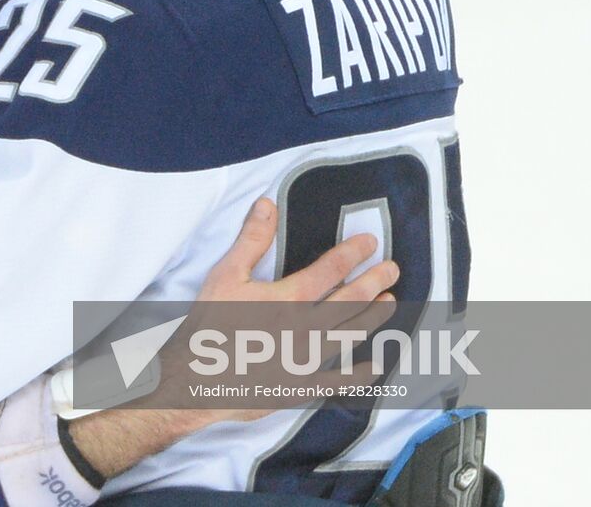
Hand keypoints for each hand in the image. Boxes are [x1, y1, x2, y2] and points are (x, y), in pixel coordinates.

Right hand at [157, 196, 397, 424]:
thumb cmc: (210, 325)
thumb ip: (251, 239)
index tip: (370, 243)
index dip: (353, 253)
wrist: (197, 378)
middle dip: (374, 281)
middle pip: (350, 300)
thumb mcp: (226, 274)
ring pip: (350, 334)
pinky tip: (374, 366)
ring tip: (389, 303)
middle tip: (393, 270)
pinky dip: (359, 373)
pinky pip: (338, 380)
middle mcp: (307, 327)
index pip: (331, 269)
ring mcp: (308, 359)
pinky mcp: (301, 386)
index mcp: (290, 297)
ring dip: (373, 317)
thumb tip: (267, 204)